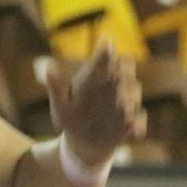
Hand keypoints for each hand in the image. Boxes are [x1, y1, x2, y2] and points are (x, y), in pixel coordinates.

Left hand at [45, 40, 145, 164]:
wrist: (82, 142)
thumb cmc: (69, 118)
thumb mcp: (60, 104)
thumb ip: (55, 86)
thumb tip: (48, 68)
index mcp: (97, 78)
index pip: (106, 59)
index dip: (107, 52)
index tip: (106, 45)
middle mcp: (115, 88)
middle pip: (127, 71)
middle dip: (124, 72)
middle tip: (116, 75)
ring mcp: (126, 106)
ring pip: (134, 96)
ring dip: (129, 99)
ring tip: (120, 105)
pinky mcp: (131, 127)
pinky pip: (139, 125)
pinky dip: (136, 126)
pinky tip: (130, 129)